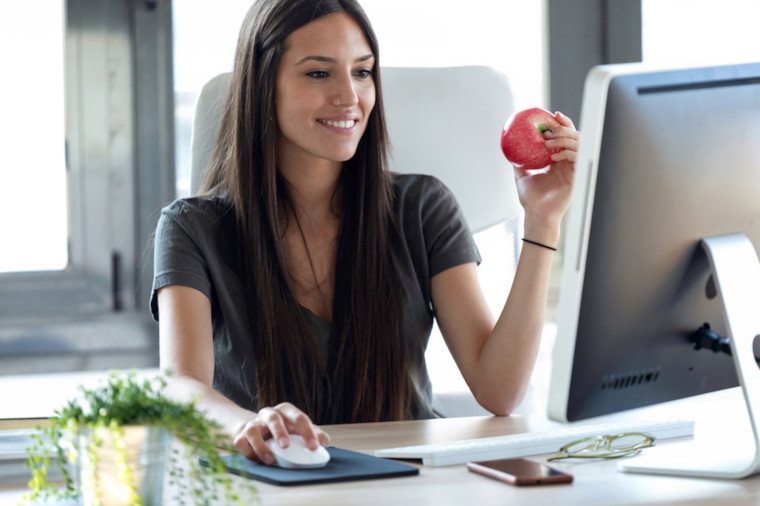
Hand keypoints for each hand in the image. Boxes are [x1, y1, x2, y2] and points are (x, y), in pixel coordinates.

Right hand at [232, 402, 330, 464]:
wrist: (255, 429)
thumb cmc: (283, 430)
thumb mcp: (299, 430)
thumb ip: (314, 434)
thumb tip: (325, 442)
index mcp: (286, 411)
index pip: (298, 417)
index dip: (307, 431)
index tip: (313, 447)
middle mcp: (268, 414)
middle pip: (273, 418)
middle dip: (279, 431)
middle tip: (286, 446)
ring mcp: (253, 424)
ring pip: (252, 430)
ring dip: (261, 446)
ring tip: (270, 460)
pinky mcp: (240, 436)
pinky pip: (241, 443)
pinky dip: (249, 453)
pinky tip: (258, 461)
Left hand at [514, 111, 578, 229]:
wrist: (536, 214)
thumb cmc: (531, 199)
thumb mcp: (521, 176)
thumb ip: (519, 162)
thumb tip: (509, 148)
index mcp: (558, 162)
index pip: (565, 137)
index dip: (562, 124)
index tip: (553, 115)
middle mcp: (568, 163)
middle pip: (575, 137)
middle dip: (564, 127)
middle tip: (551, 126)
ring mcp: (574, 169)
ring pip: (579, 144)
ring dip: (564, 139)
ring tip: (548, 141)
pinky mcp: (578, 177)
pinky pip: (578, 158)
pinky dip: (567, 153)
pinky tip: (554, 156)